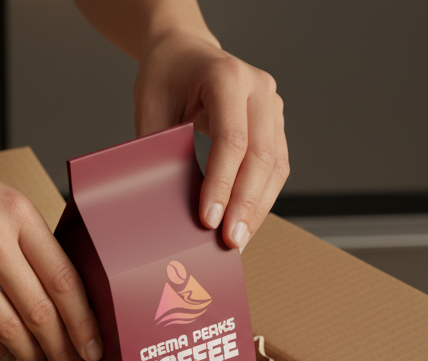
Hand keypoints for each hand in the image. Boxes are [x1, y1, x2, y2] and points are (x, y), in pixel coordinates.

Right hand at [0, 122, 101, 360]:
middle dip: (63, 350)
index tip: (93, 346)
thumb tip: (59, 290)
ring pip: (9, 328)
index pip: (64, 279)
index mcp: (16, 212)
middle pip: (41, 311)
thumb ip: (26, 236)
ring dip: (30, 355)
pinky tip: (4, 353)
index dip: (84, 322)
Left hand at [133, 31, 288, 251]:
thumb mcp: (151, 107)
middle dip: (245, 205)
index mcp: (227, 77)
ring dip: (258, 207)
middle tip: (230, 242)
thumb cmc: (165, 77)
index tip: (208, 220)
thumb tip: (167, 204)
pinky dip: (262, 198)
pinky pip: (277, 166)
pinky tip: (247, 222)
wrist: (184, 51)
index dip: (221, 183)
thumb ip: (161, 150)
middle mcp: (258, 89)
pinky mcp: (275, 124)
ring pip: (275, 165)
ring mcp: (272, 105)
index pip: (232, 139)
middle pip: (261, 156)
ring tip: (239, 241)